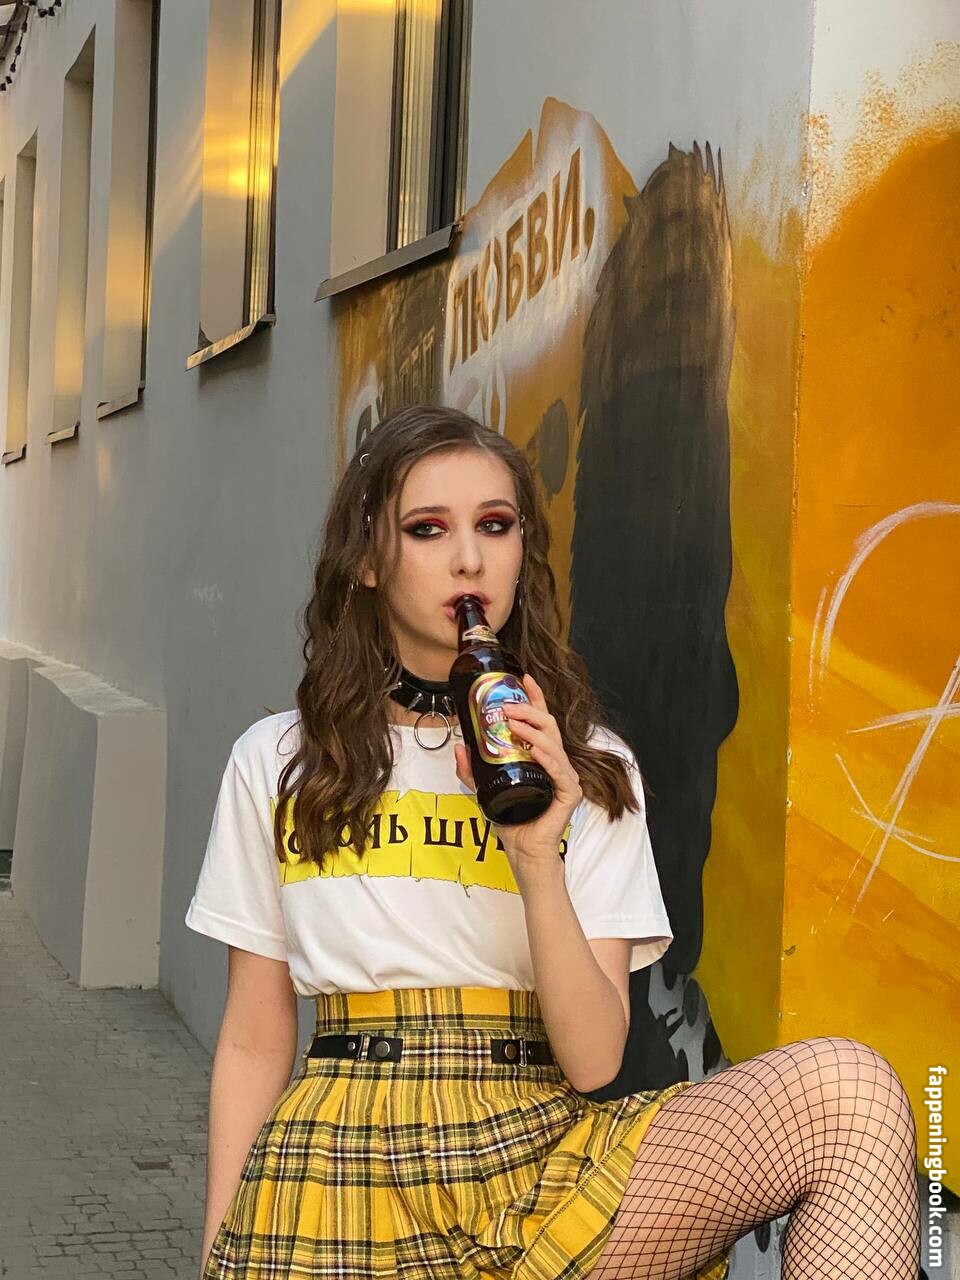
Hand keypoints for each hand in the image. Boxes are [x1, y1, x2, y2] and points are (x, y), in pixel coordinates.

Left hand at [453, 673, 582, 878]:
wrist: (523, 853)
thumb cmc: (511, 821)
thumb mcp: (484, 789)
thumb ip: (471, 770)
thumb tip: (458, 746)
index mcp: (541, 757)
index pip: (540, 722)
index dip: (534, 698)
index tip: (522, 678)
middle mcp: (556, 763)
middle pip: (547, 726)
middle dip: (527, 710)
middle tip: (505, 705)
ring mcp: (565, 777)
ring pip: (553, 743)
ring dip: (532, 729)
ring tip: (511, 721)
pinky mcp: (569, 794)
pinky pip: (560, 770)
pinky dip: (547, 757)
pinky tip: (534, 748)